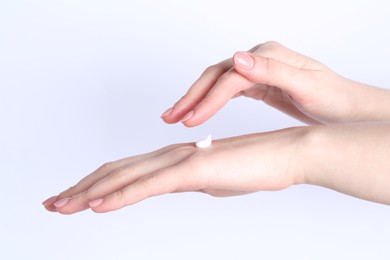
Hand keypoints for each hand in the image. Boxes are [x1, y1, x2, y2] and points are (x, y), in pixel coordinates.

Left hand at [43, 127, 304, 213]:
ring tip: (60, 206)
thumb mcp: (215, 177)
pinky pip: (149, 185)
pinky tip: (97, 206)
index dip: (97, 184)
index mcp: (176, 158)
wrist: (285, 152)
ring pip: (124, 176)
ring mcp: (181, 161)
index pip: (127, 171)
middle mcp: (172, 155)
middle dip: (80, 188)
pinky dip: (120, 195)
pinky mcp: (194, 170)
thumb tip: (182, 181)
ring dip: (89, 193)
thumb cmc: (255, 165)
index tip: (75, 197)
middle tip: (53, 203)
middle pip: (115, 171)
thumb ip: (192, 179)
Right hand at [161, 41, 389, 125]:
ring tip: (176, 116)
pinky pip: (226, 91)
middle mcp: (259, 60)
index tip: (191, 120)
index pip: (229, 78)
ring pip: (216, 83)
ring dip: (195, 99)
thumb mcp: (306, 85)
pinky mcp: (257, 84)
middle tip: (170, 117)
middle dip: (191, 97)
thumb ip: (271, 71)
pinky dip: (209, 101)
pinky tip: (199, 111)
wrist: (347, 108)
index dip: (208, 99)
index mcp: (268, 56)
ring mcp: (257, 71)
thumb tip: (236, 58)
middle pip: (215, 76)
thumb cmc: (333, 98)